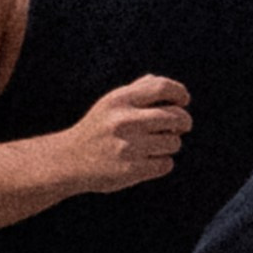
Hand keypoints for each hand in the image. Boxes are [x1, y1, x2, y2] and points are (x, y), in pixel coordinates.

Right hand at [63, 76, 190, 193]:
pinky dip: (162, 163)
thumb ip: (136, 89)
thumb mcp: (110, 103)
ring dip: (170, 144)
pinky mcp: (131, 170)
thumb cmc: (97, 128)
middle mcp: (124, 121)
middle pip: (176, 116)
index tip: (183, 101)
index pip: (162, 87)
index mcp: (120, 100)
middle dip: (184, 122)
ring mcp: (128, 146)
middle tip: (180, 127)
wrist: (69, 160)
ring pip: (174, 142)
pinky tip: (147, 161)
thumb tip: (160, 82)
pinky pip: (166, 164)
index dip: (180, 93)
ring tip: (155, 145)